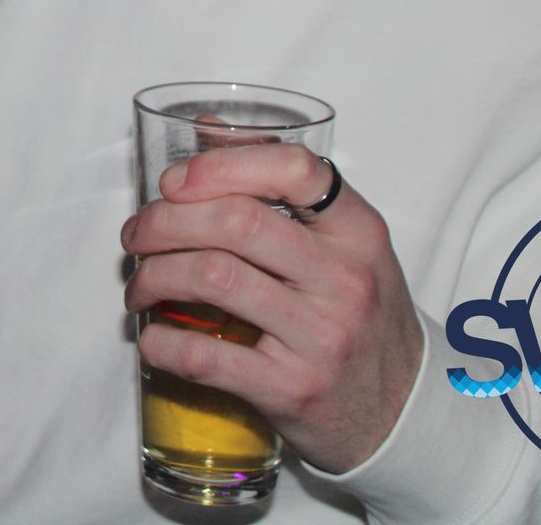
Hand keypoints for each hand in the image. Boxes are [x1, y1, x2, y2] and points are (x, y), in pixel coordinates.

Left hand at [122, 145, 422, 472]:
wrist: (403, 412)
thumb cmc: (361, 315)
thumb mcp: (344, 244)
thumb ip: (279, 185)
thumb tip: (208, 128)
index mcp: (358, 231)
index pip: (294, 169)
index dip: (221, 165)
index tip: (174, 182)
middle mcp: (345, 279)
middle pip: (235, 223)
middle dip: (164, 220)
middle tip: (137, 234)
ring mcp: (321, 337)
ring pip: (212, 278)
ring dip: (153, 275)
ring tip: (139, 283)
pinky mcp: (291, 389)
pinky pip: (205, 356)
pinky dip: (162, 342)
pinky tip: (153, 336)